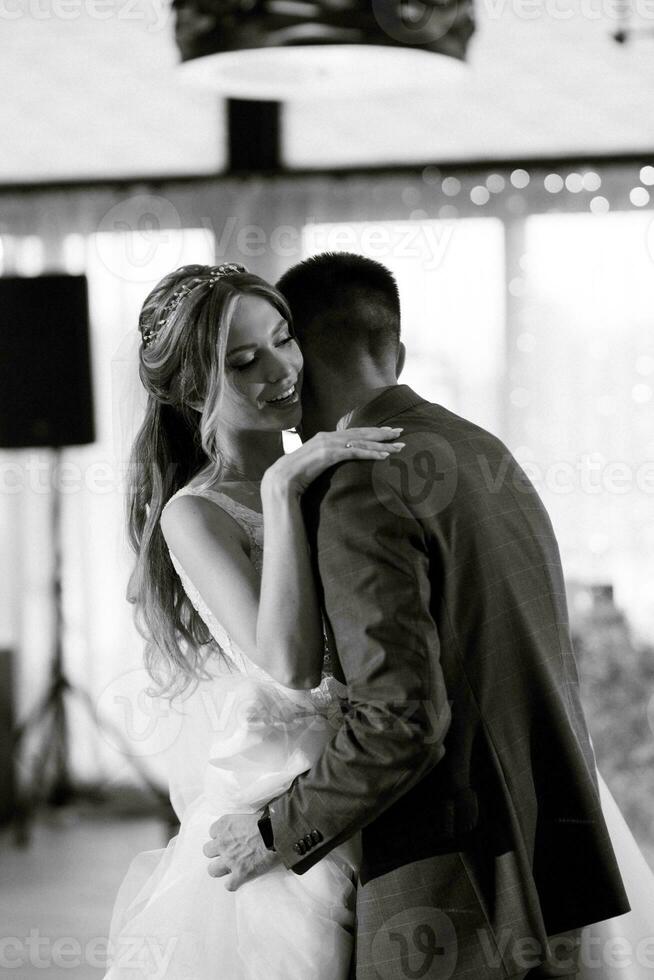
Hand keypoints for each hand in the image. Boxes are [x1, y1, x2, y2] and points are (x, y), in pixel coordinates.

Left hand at [203, 812, 280, 890]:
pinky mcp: (240, 873)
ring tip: (229, 868)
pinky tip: (238, 880)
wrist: (278, 833)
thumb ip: (238, 823)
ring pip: (212, 870)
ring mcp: (230, 859)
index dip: (221, 836)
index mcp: (225, 825)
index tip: (229, 838)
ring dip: (220, 869)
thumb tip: (240, 827)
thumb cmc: (267, 821)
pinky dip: (234, 884)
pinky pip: (229, 885)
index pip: (212, 832)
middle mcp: (223, 842)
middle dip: (216, 852)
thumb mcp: (248, 815)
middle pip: (207, 851)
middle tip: (227, 852)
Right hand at [262, 426, 404, 497]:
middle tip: (400, 432)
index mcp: (324, 437)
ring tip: (398, 446)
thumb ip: (325, 460)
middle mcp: (327, 436)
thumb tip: (334, 463)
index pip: (352, 433)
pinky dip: (370, 452)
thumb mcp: (314, 465)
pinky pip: (354, 452)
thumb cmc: (296, 477)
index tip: (387, 432)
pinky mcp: (328, 454)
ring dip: (381, 443)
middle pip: (360, 433)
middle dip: (381, 433)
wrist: (281, 482)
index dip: (371, 432)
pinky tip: (384, 455)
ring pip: (360, 441)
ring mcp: (327, 443)